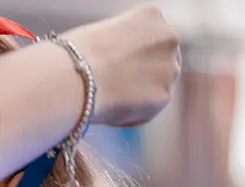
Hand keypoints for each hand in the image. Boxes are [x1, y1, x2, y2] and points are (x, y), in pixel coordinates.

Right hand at [62, 5, 181, 126]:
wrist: (75, 78)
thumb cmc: (75, 54)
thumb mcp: (104, 32)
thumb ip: (123, 43)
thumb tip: (120, 59)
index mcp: (151, 15)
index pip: (153, 36)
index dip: (136, 52)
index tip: (122, 63)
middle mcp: (168, 38)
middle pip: (163, 59)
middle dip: (146, 72)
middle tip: (119, 85)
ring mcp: (169, 68)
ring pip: (159, 84)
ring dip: (142, 93)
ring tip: (111, 97)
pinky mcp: (164, 96)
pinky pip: (151, 108)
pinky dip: (136, 112)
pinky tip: (113, 108)